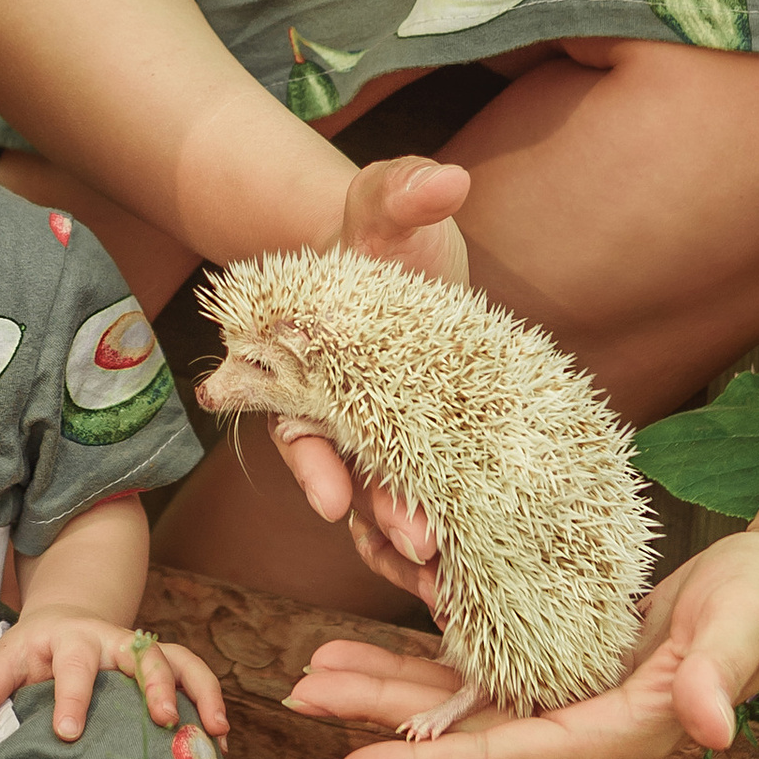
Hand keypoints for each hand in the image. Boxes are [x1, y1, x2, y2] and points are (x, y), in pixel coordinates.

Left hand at [0, 607, 228, 749]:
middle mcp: (112, 640)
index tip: (67, 732)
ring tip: (213, 732)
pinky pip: (194, 676)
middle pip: (140, 652)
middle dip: (152, 684)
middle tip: (161, 719)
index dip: (72, 697)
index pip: (73, 665)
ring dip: (198, 692)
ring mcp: (142, 651)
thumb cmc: (31, 655)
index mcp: (69, 641)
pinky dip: (211, 704)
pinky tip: (220, 744)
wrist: (66, 622)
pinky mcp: (164, 664)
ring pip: (178, 660)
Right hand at [271, 152, 472, 569]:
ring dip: (405, 540)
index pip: (297, 419)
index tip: (332, 497)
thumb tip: (444, 180)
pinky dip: (430, 543)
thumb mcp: (387, 205)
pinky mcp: (416, 451)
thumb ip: (405, 191)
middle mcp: (329, 410)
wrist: (402, 259)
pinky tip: (461, 579)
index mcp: (302, 362)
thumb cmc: (381, 232)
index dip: (313, 461)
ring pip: (376, 502)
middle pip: (345, 474)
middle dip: (379, 511)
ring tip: (446, 576)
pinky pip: (413, 507)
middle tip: (422, 541)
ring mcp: (372, 436)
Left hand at [280, 525, 758, 758]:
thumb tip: (710, 726)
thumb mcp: (742, 624)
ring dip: (387, 688)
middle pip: (464, 732)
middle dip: (380, 718)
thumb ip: (720, 674)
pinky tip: (366, 646)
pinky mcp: (561, 665)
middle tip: (298, 696)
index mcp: (617, 731)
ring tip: (312, 672)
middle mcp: (581, 726)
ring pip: (460, 703)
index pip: (506, 754)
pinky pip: (478, 670)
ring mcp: (568, 699)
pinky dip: (422, 659)